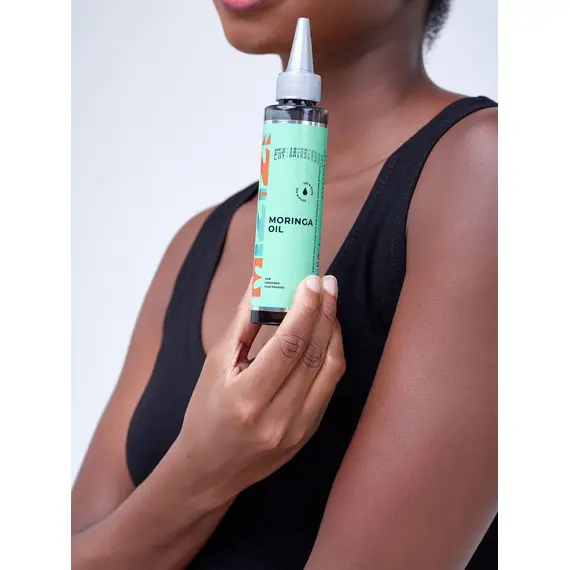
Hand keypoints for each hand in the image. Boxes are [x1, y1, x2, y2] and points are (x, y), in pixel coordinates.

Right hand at [176, 275, 344, 501]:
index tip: (311, 280)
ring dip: (334, 329)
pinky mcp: (310, 431)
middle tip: (326, 282)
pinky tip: (327, 331)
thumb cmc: (205, 413)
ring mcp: (299, 428)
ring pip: (330, 367)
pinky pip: (330, 384)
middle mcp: (278, 417)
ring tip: (329, 300)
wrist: (211, 469)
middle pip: (314, 353)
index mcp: (247, 399)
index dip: (305, 308)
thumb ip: (242, 323)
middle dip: (324, 311)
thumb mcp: (215, 365)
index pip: (289, 345)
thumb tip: (261, 282)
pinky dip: (332, 352)